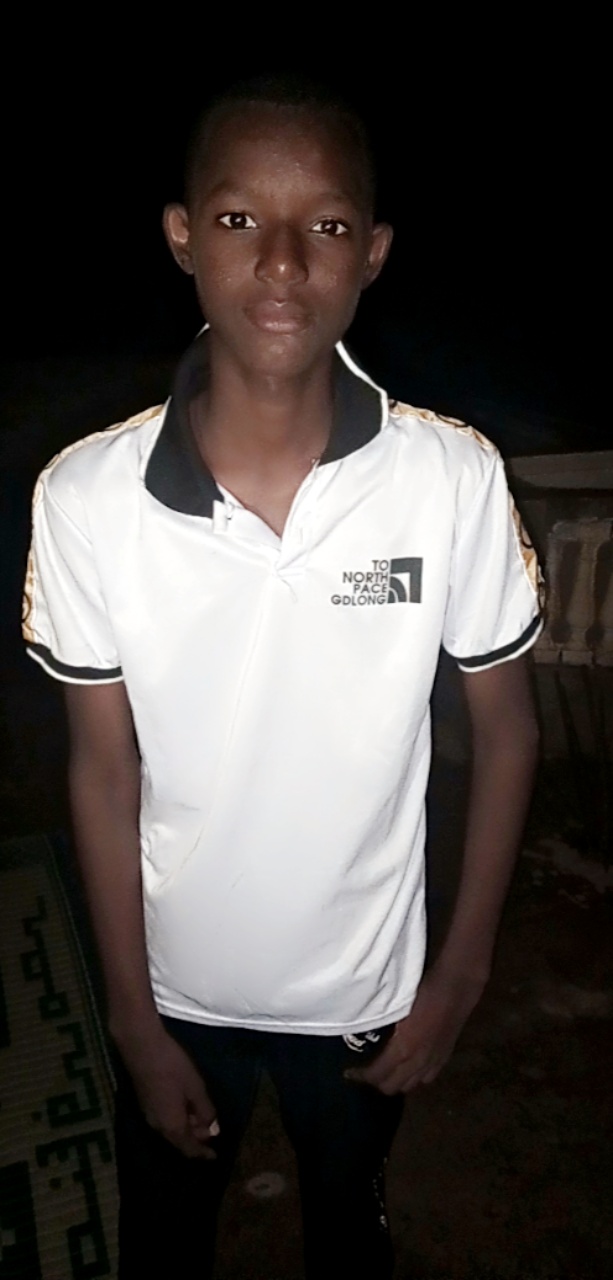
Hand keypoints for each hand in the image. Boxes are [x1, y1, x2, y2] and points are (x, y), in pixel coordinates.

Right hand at [117, 1021, 219, 1157]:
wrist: (141, 1047)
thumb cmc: (172, 1067)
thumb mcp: (195, 1087)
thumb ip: (205, 1110)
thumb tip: (212, 1129)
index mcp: (172, 1126)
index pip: (189, 1148)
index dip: (203, 1153)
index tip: (214, 1156)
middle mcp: (158, 1127)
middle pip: (179, 1141)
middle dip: (196, 1140)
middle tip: (211, 1131)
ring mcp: (148, 1115)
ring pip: (171, 1131)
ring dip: (186, 1129)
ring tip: (201, 1119)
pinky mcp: (145, 1104)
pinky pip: (164, 1121)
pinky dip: (177, 1121)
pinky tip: (185, 1108)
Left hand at [345, 967, 484, 1094]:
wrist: (456, 988)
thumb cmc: (422, 992)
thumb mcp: (396, 1009)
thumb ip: (383, 1027)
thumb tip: (364, 1035)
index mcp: (403, 1049)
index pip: (377, 1075)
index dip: (361, 1076)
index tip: (348, 1072)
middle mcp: (417, 1062)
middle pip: (392, 1087)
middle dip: (376, 1083)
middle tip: (366, 1072)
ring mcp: (433, 1063)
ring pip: (410, 1086)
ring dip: (396, 1082)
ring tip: (386, 1071)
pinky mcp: (444, 1058)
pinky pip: (426, 1079)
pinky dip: (414, 1077)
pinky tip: (408, 1066)